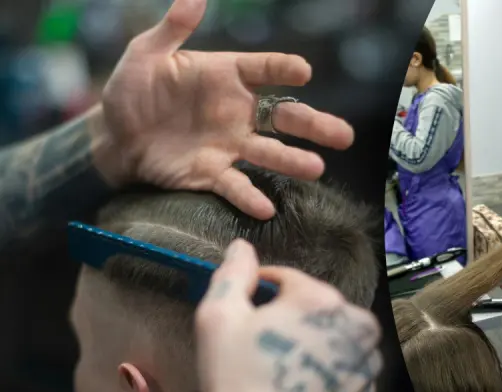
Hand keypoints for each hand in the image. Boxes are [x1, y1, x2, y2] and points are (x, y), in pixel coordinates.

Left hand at [96, 0, 354, 219]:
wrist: (114, 136)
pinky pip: (235, 186)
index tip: (302, 71)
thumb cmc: (132, 90)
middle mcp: (237, 112)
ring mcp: (229, 145)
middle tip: (343, 136)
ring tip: (316, 169)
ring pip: (268, 154)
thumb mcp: (146, 54)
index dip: (282, 70)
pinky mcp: (212, 174)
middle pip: (283, 118)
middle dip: (313, 126)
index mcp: (227, 77)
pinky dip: (249, 196)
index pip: (264, 70)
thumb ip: (173, 29)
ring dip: (292, 162)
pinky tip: (266, 208)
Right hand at [196, 239, 381, 391]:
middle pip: (317, 305)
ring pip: (336, 333)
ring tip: (283, 362)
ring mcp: (365, 361)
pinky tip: (302, 380)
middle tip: (263, 341)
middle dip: (291, 315)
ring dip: (315, 338)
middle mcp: (356, 324)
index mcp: (322, 300)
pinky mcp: (365, 391)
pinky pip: (346, 364)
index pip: (288, 278)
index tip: (247, 311)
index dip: (262, 290)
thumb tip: (242, 246)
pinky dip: (328, 366)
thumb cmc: (236, 378)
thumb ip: (232, 275)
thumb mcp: (219, 318)